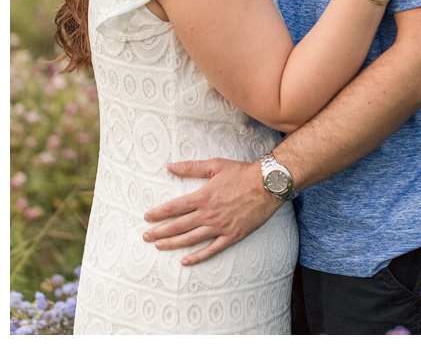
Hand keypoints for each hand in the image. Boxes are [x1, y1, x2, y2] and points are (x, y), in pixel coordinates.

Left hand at [142, 157, 282, 265]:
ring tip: (159, 246)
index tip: (147, 218)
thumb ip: (191, 168)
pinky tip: (186, 261)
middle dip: (159, 232)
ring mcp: (220, 226)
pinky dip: (198, 257)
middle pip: (178, 226)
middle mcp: (208, 214)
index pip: (174, 208)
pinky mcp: (232, 235)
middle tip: (146, 236)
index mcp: (203, 196)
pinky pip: (212, 249)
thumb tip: (170, 166)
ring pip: (191, 239)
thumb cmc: (242, 173)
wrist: (268, 185)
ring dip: (173, 244)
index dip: (158, 214)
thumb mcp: (216, 165)